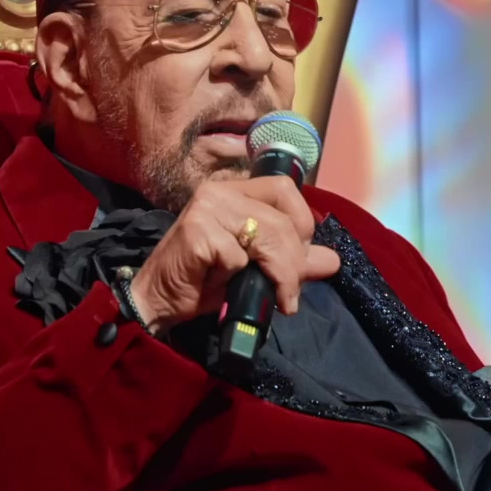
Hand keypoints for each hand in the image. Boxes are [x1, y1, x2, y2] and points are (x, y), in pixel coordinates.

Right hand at [128, 177, 340, 334]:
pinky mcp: (197, 231)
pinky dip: (241, 277)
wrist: (158, 301)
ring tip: (279, 299)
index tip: (299, 258)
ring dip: (281, 273)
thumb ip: (292, 261)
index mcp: (235, 191)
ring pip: (267, 235)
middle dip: (295, 260)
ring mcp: (207, 208)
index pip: (284, 189)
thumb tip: (332, 261)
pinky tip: (227, 288)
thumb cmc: (204, 283)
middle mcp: (220, 192)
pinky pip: (239, 255)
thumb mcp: (256, 270)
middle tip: (290, 292)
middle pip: (281, 217)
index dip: (302, 223)